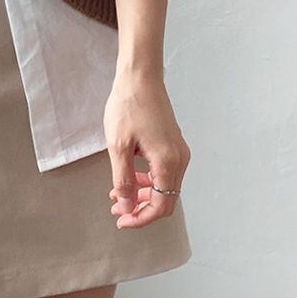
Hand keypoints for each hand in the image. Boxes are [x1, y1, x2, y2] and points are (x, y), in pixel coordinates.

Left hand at [103, 72, 189, 228]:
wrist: (140, 77)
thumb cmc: (128, 107)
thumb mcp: (119, 146)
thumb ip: (123, 180)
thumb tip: (126, 208)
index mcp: (168, 162)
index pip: (160, 206)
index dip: (140, 219)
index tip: (120, 220)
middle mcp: (180, 159)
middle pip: (165, 199)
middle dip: (141, 209)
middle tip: (116, 209)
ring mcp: (178, 150)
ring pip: (165, 186)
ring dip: (143, 194)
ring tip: (118, 194)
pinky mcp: (173, 143)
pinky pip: (164, 171)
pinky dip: (148, 179)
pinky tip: (130, 176)